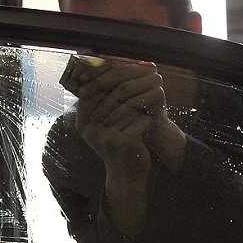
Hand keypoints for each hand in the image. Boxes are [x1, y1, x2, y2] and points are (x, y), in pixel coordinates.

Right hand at [74, 58, 174, 233]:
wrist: (127, 175)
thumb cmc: (119, 144)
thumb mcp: (109, 124)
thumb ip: (106, 102)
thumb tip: (115, 70)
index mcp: (83, 121)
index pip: (95, 88)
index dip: (113, 75)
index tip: (132, 66)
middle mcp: (90, 128)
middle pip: (112, 95)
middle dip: (133, 82)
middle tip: (150, 73)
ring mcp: (105, 136)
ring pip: (127, 107)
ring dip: (145, 96)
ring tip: (159, 89)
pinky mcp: (122, 143)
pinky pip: (138, 122)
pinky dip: (148, 116)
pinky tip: (157, 114)